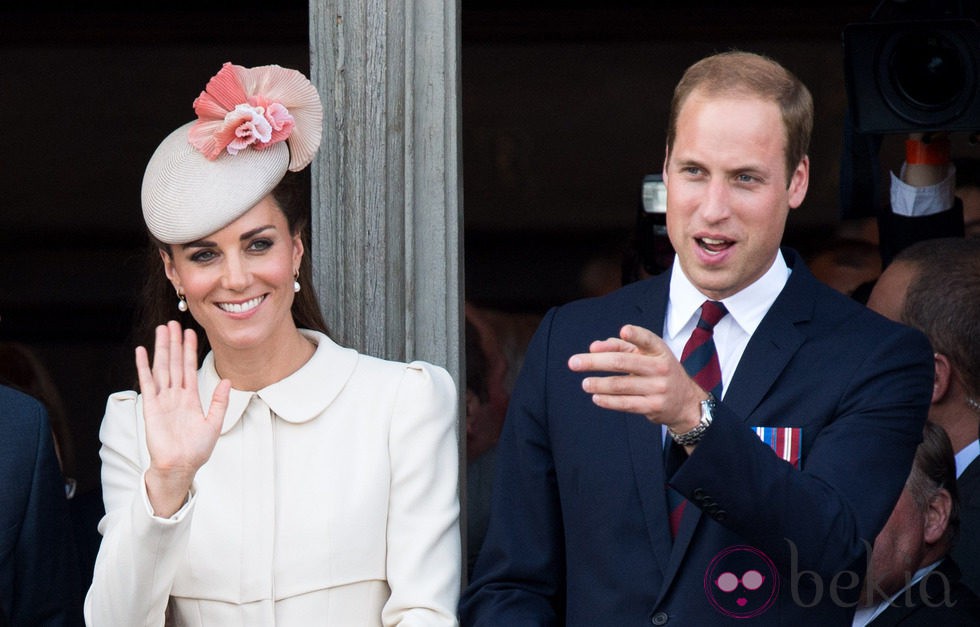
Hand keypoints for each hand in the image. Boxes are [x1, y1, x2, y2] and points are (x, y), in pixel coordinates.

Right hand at [135, 321, 230, 516]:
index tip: (189, 332)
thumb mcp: (214, 423)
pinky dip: (143, 367)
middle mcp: (175, 396)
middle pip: (175, 363)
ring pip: (162, 368)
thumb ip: (219, 401)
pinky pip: (147, 383)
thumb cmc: (197, 450)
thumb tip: (227, 381)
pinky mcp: (151, 407)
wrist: (180, 466)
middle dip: (174, 343)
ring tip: (161, 330)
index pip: (189, 368)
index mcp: (191, 398)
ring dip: (161, 349)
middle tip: (173, 323)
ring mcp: (162, 400)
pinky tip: (141, 352)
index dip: (189, 350)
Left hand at [568, 324, 705, 433]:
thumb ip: (620, 347)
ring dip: (598, 384)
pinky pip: (626, 403)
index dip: (636, 335)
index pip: (648, 339)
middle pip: (623, 362)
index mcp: (659, 350)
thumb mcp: (648, 355)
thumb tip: (594, 347)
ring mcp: (658, 388)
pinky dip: (608, 401)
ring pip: (620, 385)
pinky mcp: (653, 406)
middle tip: (574, 362)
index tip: (624, 331)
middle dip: (595, 362)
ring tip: (585, 383)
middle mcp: (660, 367)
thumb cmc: (659, 372)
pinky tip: (596, 397)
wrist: (685, 402)